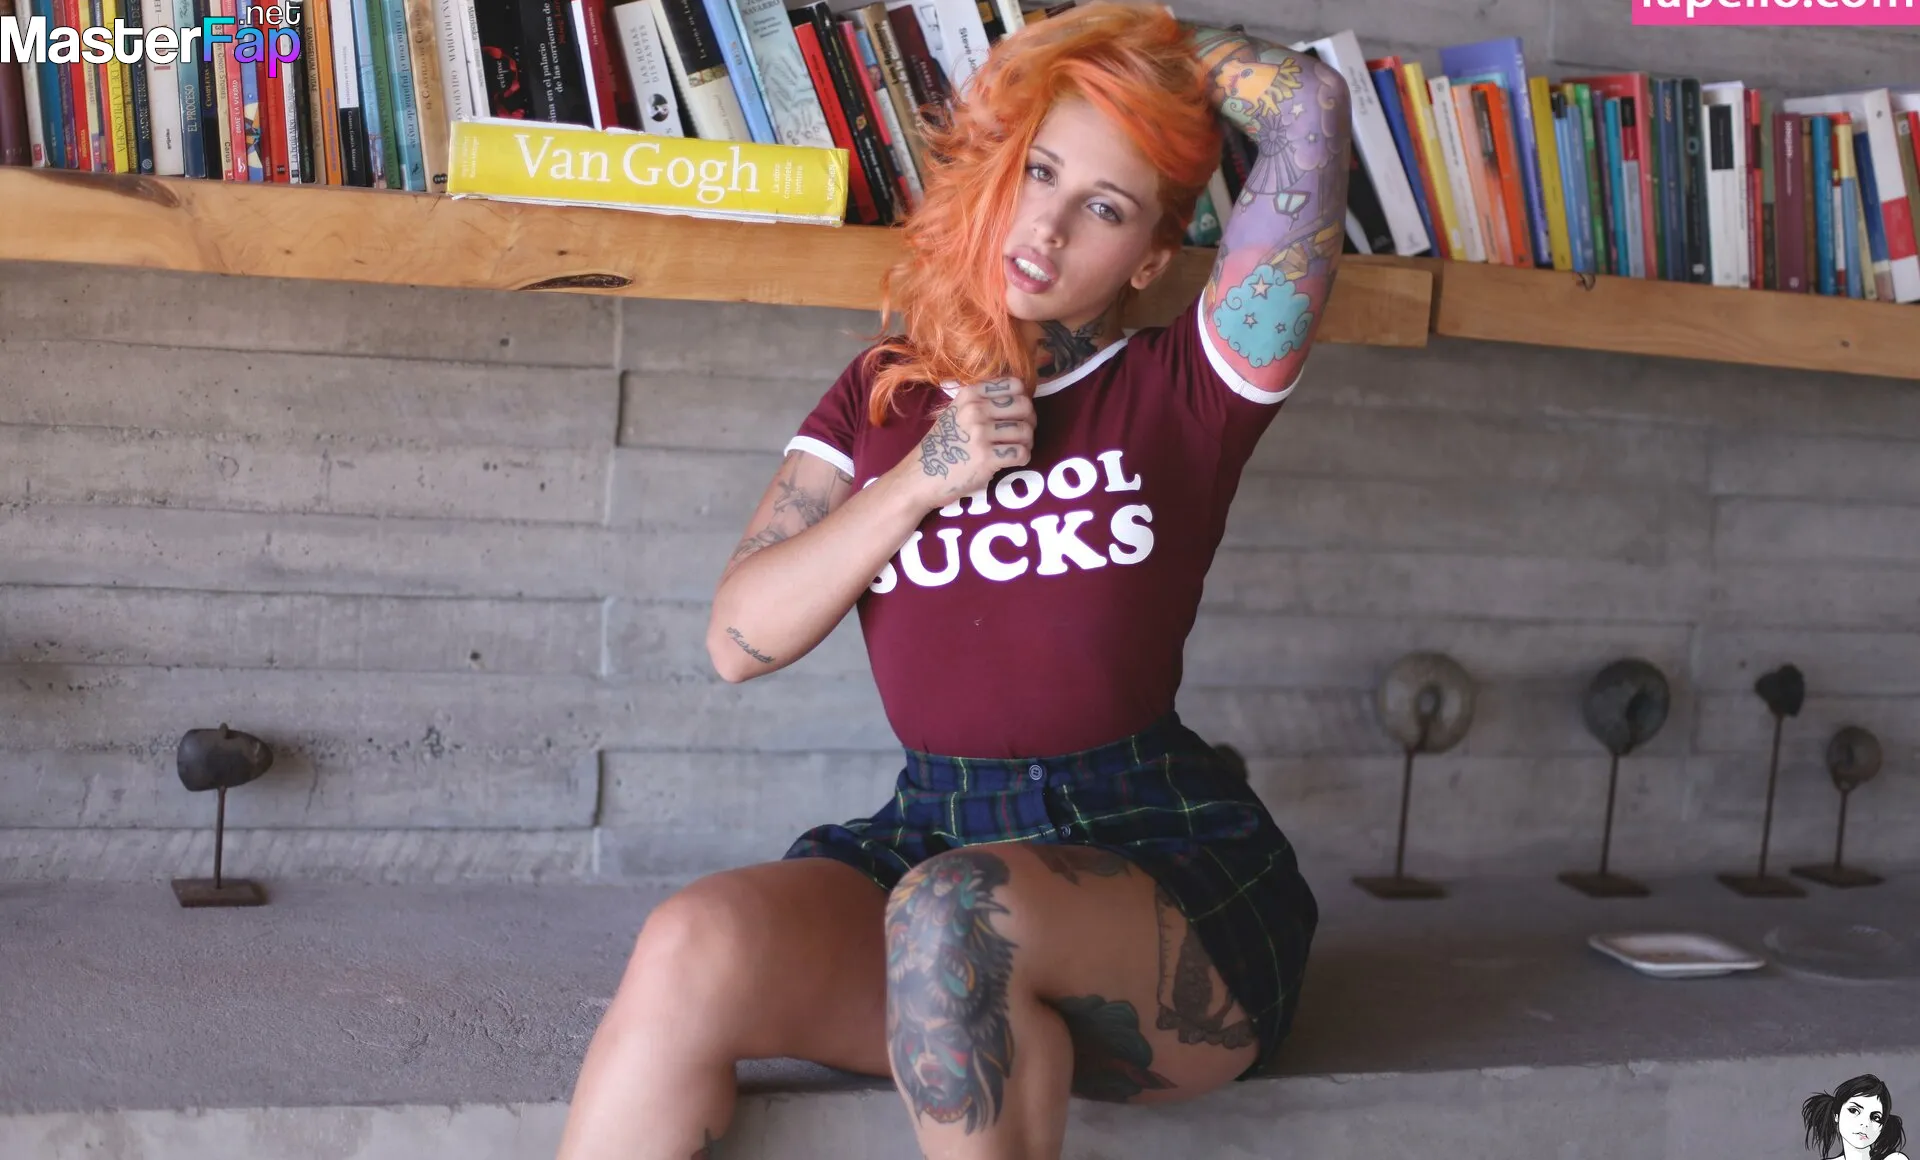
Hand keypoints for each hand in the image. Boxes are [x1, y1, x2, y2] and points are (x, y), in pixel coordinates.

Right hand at [889, 376, 1033, 512]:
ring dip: (1027, 442)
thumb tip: (1020, 398)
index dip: (1023, 399)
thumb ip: (982, 401)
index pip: (1015, 385)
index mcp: (970, 395)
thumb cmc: (942, 445)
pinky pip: (1021, 453)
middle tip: (1022, 434)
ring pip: (1025, 431)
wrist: (920, 476)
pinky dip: (1023, 458)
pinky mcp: (986, 458)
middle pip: (1025, 406)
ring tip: (1017, 448)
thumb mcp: (956, 412)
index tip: (1018, 413)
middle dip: (1029, 421)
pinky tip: (1013, 460)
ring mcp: (981, 434)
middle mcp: (975, 410)